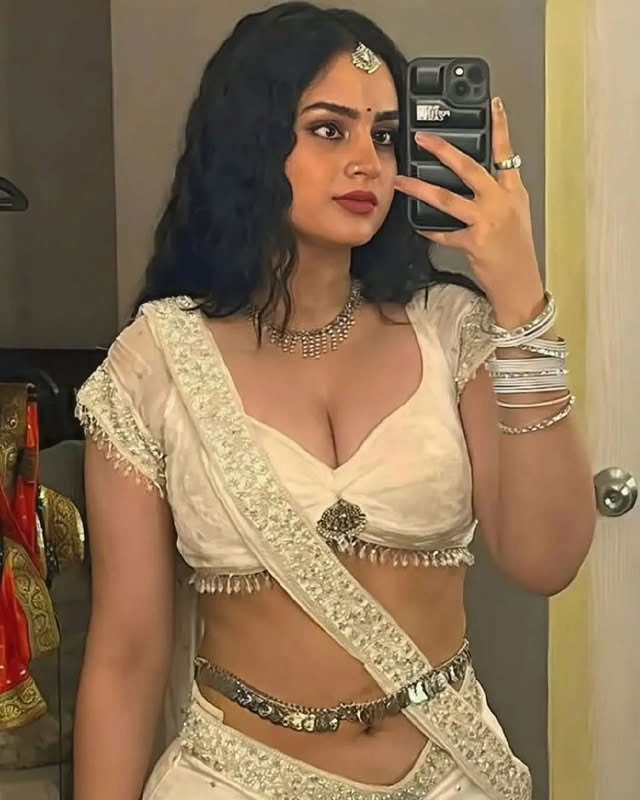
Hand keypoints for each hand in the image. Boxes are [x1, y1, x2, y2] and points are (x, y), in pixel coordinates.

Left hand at [393, 97, 543, 318]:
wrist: (520, 283)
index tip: (492, 103)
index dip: (500, 127)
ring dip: (420, 190)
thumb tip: (474, 180)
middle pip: (470, 168)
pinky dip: (429, 230)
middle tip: (423, 138)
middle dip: (444, 151)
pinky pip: (444, 233)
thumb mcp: (514, 215)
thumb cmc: (515, 251)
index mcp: (512, 192)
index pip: (507, 153)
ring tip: (401, 182)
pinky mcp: (474, 242)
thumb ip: (496, 195)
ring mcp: (488, 221)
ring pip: (448, 199)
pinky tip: (416, 225)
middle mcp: (501, 202)